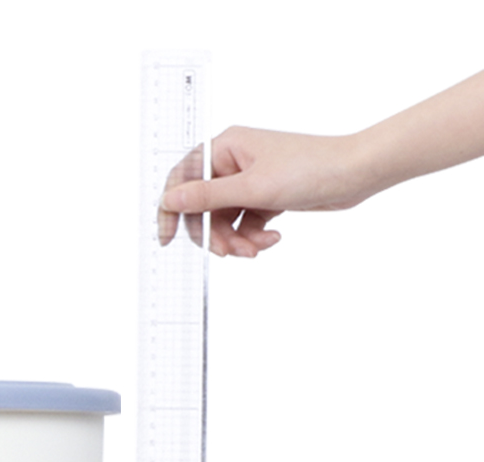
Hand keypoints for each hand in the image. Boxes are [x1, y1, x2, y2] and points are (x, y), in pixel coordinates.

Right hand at [158, 127, 368, 256]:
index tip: (167, 238)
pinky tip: (272, 239)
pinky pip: (244, 225)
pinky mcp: (264, 198)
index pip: (182, 179)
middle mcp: (233, 162)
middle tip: (229, 252)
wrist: (355, 174)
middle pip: (203, 209)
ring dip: (237, 240)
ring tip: (258, 248)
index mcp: (225, 148)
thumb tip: (169, 200)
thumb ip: (207, 196)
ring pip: (224, 222)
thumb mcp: (252, 187)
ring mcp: (249, 182)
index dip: (172, 210)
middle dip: (215, 234)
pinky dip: (254, 237)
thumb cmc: (311, 168)